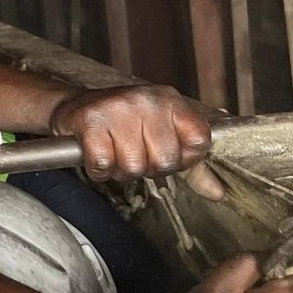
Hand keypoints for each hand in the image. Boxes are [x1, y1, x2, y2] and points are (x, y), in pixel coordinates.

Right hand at [47, 85, 217, 194]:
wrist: (75, 107)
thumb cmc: (123, 124)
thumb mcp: (162, 135)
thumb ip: (191, 165)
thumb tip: (217, 192)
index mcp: (170, 100)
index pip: (198, 141)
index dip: (183, 159)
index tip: (165, 153)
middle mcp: (147, 100)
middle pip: (165, 161)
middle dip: (147, 168)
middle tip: (134, 153)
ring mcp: (118, 109)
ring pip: (134, 166)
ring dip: (121, 171)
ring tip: (114, 153)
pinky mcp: (91, 122)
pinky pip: (104, 164)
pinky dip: (99, 170)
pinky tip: (98, 155)